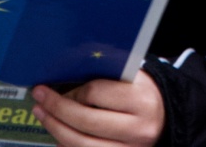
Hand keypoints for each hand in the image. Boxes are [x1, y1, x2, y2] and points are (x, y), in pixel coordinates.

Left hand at [32, 71, 165, 146]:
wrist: (165, 119)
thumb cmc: (142, 94)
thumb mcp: (131, 77)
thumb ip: (104, 72)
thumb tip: (65, 67)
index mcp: (141, 100)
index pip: (96, 93)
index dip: (73, 90)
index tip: (59, 86)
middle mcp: (138, 128)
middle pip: (86, 121)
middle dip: (56, 109)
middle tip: (39, 99)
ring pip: (82, 144)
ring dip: (56, 130)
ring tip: (43, 116)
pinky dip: (67, 146)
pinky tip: (58, 136)